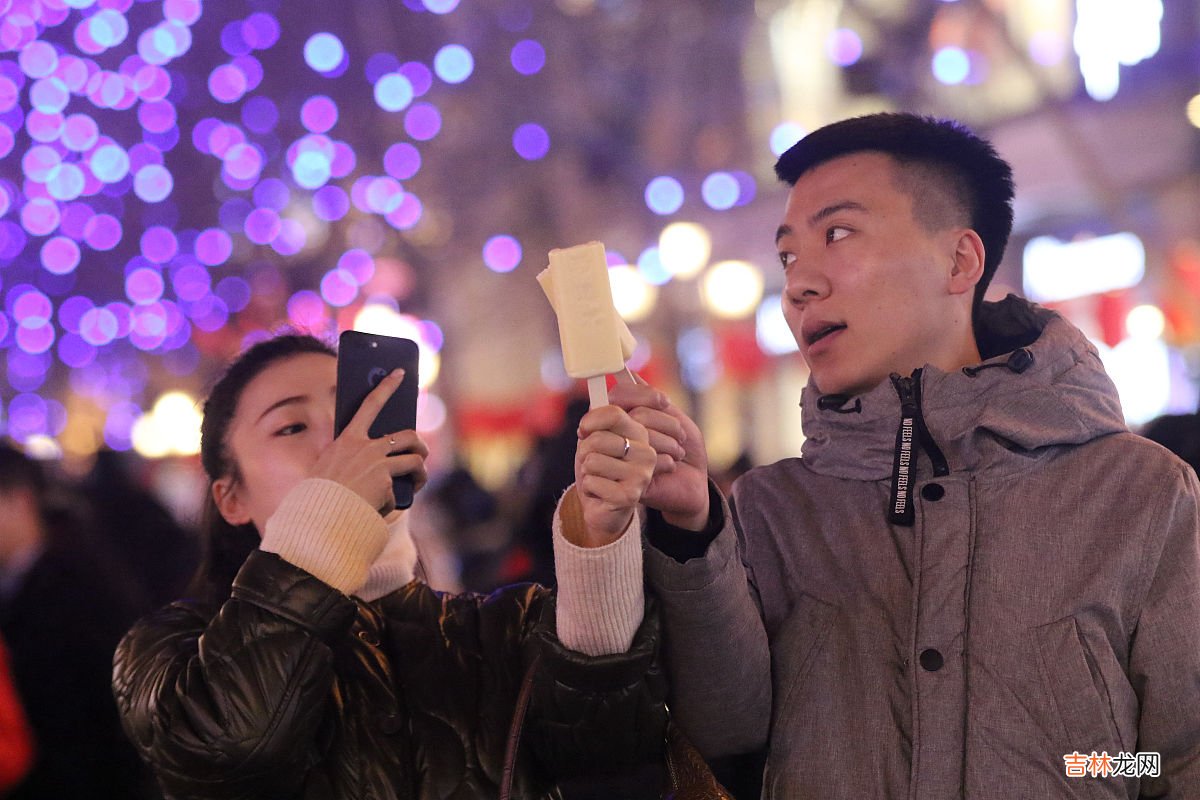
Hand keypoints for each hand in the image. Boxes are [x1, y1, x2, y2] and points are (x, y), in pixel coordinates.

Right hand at [309, 369, 429, 513]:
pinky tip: (382, 507)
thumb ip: (353, 459)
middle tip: (420, 453)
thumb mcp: (331, 469)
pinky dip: (393, 501)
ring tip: (418, 481)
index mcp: (348, 439)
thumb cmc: (321, 495)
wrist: (321, 516)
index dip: (387, 386)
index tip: (400, 373)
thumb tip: (381, 464)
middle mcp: (366, 447)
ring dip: (420, 472)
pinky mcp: (387, 482)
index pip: (370, 404)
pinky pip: (400, 491)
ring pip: (414, 460)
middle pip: (407, 436)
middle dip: (419, 445)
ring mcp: (379, 463)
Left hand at [572, 405, 655, 545]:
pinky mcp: (630, 495)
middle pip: (598, 438)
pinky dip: (589, 489)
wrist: (604, 510)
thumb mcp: (596, 441)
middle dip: (585, 452)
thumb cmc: (599, 471)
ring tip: (599, 479)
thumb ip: (598, 420)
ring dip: (587, 472)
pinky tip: (601, 494)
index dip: (591, 420)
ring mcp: (641, 474)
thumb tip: (597, 399)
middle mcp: (646, 452)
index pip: (614, 412)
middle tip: (593, 463)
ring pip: (592, 461)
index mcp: (639, 434)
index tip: (583, 430)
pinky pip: (591, 482)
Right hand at [609, 374, 709, 530]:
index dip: (643, 395)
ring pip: (640, 438)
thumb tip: (627, 373)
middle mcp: (611, 437)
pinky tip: (670, 468)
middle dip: (665, 422)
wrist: (692, 482)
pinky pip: (644, 462)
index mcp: (616, 418)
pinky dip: (666, 462)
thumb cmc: (680, 446)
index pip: (617, 395)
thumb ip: (647, 397)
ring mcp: (616, 460)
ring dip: (670, 443)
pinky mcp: (625, 482)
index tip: (665, 402)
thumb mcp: (669, 416)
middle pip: (634, 415)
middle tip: (680, 436)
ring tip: (678, 453)